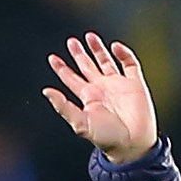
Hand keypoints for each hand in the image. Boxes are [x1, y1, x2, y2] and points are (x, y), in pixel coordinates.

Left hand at [42, 33, 158, 163]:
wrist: (133, 144)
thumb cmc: (107, 138)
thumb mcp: (81, 123)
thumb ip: (63, 107)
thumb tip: (45, 91)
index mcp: (88, 97)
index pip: (71, 79)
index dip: (61, 68)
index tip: (52, 58)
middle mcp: (102, 89)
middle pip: (87, 67)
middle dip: (78, 54)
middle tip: (71, 41)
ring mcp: (118, 85)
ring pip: (106, 61)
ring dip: (98, 49)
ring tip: (89, 36)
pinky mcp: (135, 84)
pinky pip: (129, 63)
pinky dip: (123, 54)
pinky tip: (115, 47)